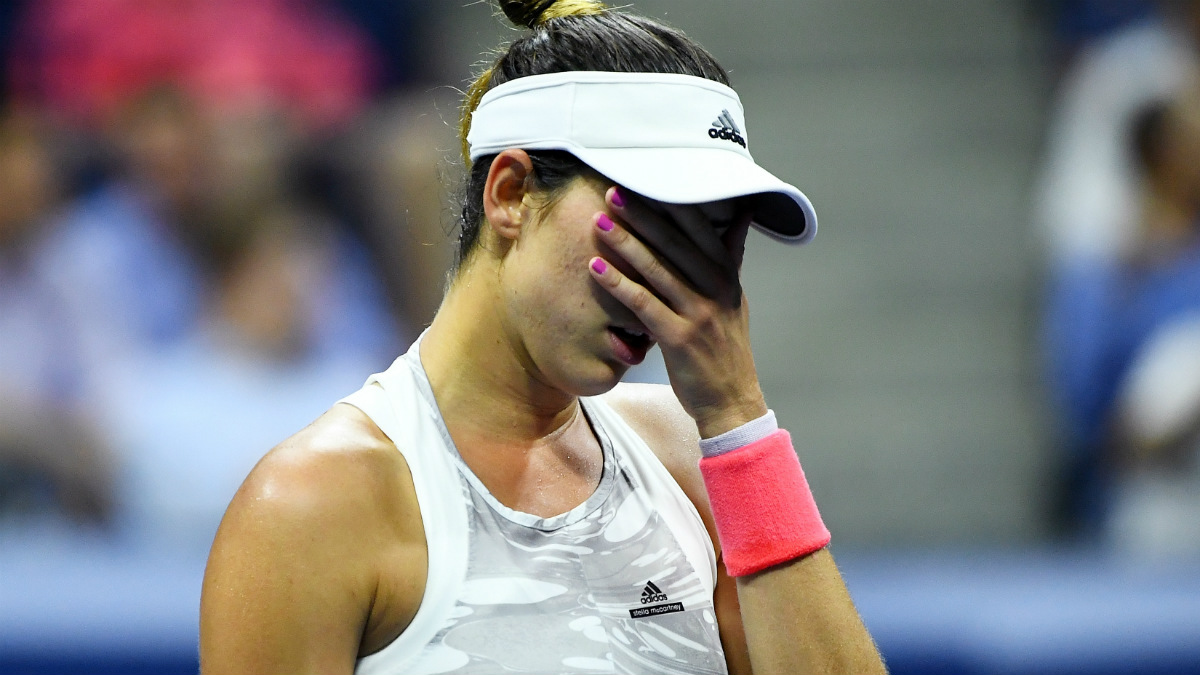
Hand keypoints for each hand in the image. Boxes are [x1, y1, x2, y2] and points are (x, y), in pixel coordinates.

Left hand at [589, 187, 767, 437]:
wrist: (731, 401)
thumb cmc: (725, 349)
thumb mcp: (734, 299)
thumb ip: (731, 257)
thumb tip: (740, 215)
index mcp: (727, 277)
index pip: (700, 230)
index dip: (672, 205)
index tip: (647, 181)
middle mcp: (716, 290)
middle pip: (675, 244)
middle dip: (643, 216)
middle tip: (613, 192)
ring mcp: (699, 314)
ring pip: (658, 271)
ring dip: (626, 244)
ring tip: (599, 223)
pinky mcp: (679, 339)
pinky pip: (644, 306)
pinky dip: (619, 285)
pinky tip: (596, 269)